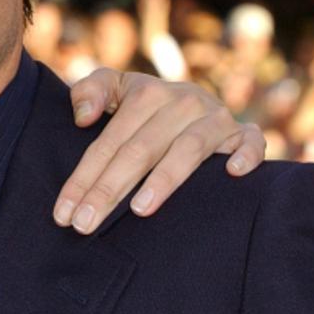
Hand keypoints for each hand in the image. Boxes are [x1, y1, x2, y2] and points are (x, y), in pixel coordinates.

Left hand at [53, 68, 266, 233]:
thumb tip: (83, 118)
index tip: (63, 213)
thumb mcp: (116, 88)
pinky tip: (231, 174)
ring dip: (164, 180)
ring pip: (188, 150)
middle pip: (140, 151)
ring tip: (139, 210)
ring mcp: (216, 118)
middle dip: (108, 190)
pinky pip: (250, 143)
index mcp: (147, 94)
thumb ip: (91, 91)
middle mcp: (183, 102)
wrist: (196, 101)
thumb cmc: (145, 106)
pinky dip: (245, 155)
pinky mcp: (243, 133)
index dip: (83, 178)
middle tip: (85, 225)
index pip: (108, 143)